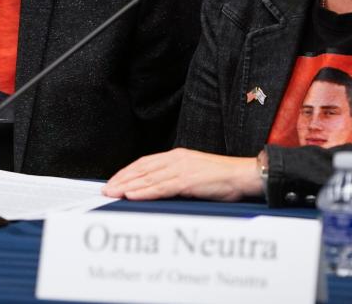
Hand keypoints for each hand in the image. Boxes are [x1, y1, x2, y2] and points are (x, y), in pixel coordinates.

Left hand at [102, 148, 263, 201]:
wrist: (244, 176)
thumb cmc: (223, 179)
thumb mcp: (195, 176)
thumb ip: (176, 180)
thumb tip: (157, 190)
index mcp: (177, 156)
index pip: (145, 163)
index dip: (127, 172)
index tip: (115, 181)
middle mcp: (177, 160)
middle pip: (142, 169)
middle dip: (122, 180)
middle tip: (107, 189)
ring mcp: (182, 169)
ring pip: (148, 178)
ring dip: (128, 187)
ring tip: (113, 193)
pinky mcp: (188, 180)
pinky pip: (161, 186)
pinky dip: (144, 191)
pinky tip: (132, 195)